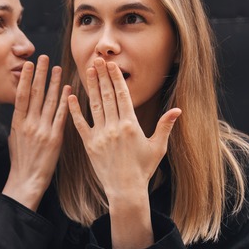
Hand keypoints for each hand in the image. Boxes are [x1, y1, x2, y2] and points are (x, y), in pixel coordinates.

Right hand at [3, 55, 69, 210]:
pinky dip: (65, 101)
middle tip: (44, 58)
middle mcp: (29, 124)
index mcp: (18, 123)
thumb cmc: (21, 160)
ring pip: (50, 101)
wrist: (27, 180)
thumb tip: (22, 106)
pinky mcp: (55, 138)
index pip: (21, 95)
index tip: (29, 64)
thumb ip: (20, 121)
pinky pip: (61, 116)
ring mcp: (42, 130)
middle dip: (40, 74)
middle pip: (35, 94)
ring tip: (57, 68)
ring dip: (54, 83)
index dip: (25, 79)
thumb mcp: (15, 138)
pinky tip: (68, 90)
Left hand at [68, 58, 179, 248]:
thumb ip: (164, 126)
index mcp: (131, 125)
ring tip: (87, 70)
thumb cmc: (143, 169)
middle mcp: (114, 127)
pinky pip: (80, 124)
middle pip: (107, 96)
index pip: (123, 95)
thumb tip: (178, 110)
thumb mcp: (157, 147)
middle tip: (97, 59)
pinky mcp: (89, 145)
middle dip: (102, 76)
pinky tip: (70, 97)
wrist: (126, 190)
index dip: (116, 78)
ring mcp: (100, 135)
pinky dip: (75, 111)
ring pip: (94, 106)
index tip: (112, 65)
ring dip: (91, 87)